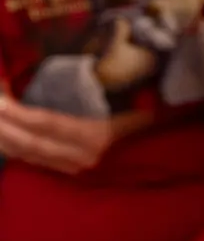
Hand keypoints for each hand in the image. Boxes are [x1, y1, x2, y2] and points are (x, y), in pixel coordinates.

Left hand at [0, 99, 149, 173]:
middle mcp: (80, 156)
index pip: (50, 125)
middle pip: (31, 143)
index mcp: (96, 136)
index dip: (21, 114)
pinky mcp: (63, 170)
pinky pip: (29, 158)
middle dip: (4, 127)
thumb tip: (81, 70)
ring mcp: (71, 167)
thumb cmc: (145, 115)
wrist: (152, 157)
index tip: (0, 102)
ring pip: (25, 153)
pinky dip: (10, 146)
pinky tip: (2, 132)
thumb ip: (114, 88)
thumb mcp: (135, 103)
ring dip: (2, 138)